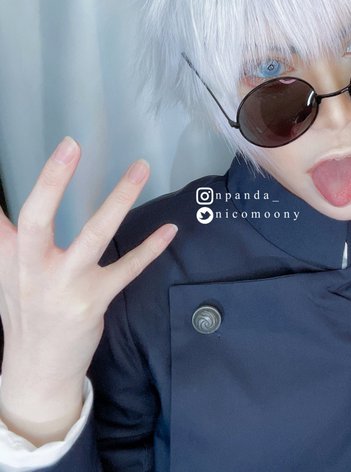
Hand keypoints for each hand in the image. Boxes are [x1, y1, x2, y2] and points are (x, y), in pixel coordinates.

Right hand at [0, 137, 177, 389]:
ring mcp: (65, 285)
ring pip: (93, 236)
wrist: (37, 368)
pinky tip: (170, 229)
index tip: (43, 150)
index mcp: (9, 256)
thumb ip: (7, 236)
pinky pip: (126, 269)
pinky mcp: (93, 300)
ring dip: (118, 200)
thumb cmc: (26, 310)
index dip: (22, 185)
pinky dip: (149, 248)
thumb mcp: (7, 272)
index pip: (4, 216)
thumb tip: (1, 208)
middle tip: (71, 146)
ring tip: (140, 168)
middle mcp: (33, 268)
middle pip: (37, 219)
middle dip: (53, 181)